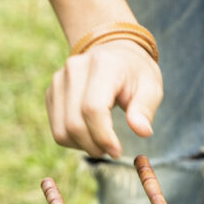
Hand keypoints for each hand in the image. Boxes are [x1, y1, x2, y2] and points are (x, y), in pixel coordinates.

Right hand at [46, 40, 162, 158]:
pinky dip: (74, 141)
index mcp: (102, 65)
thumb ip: (145, 109)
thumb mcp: (151, 86)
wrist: (114, 53)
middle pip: (74, 124)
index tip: (117, 151)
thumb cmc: (135, 73)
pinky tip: (90, 134)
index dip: (103, 136)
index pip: (93, 109)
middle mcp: (75, 70)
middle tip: (112, 150)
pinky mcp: (52, 93)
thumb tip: (142, 131)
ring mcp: (59, 81)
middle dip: (94, 146)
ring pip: (62, 131)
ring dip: (83, 146)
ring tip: (102, 142)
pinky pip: (58, 129)